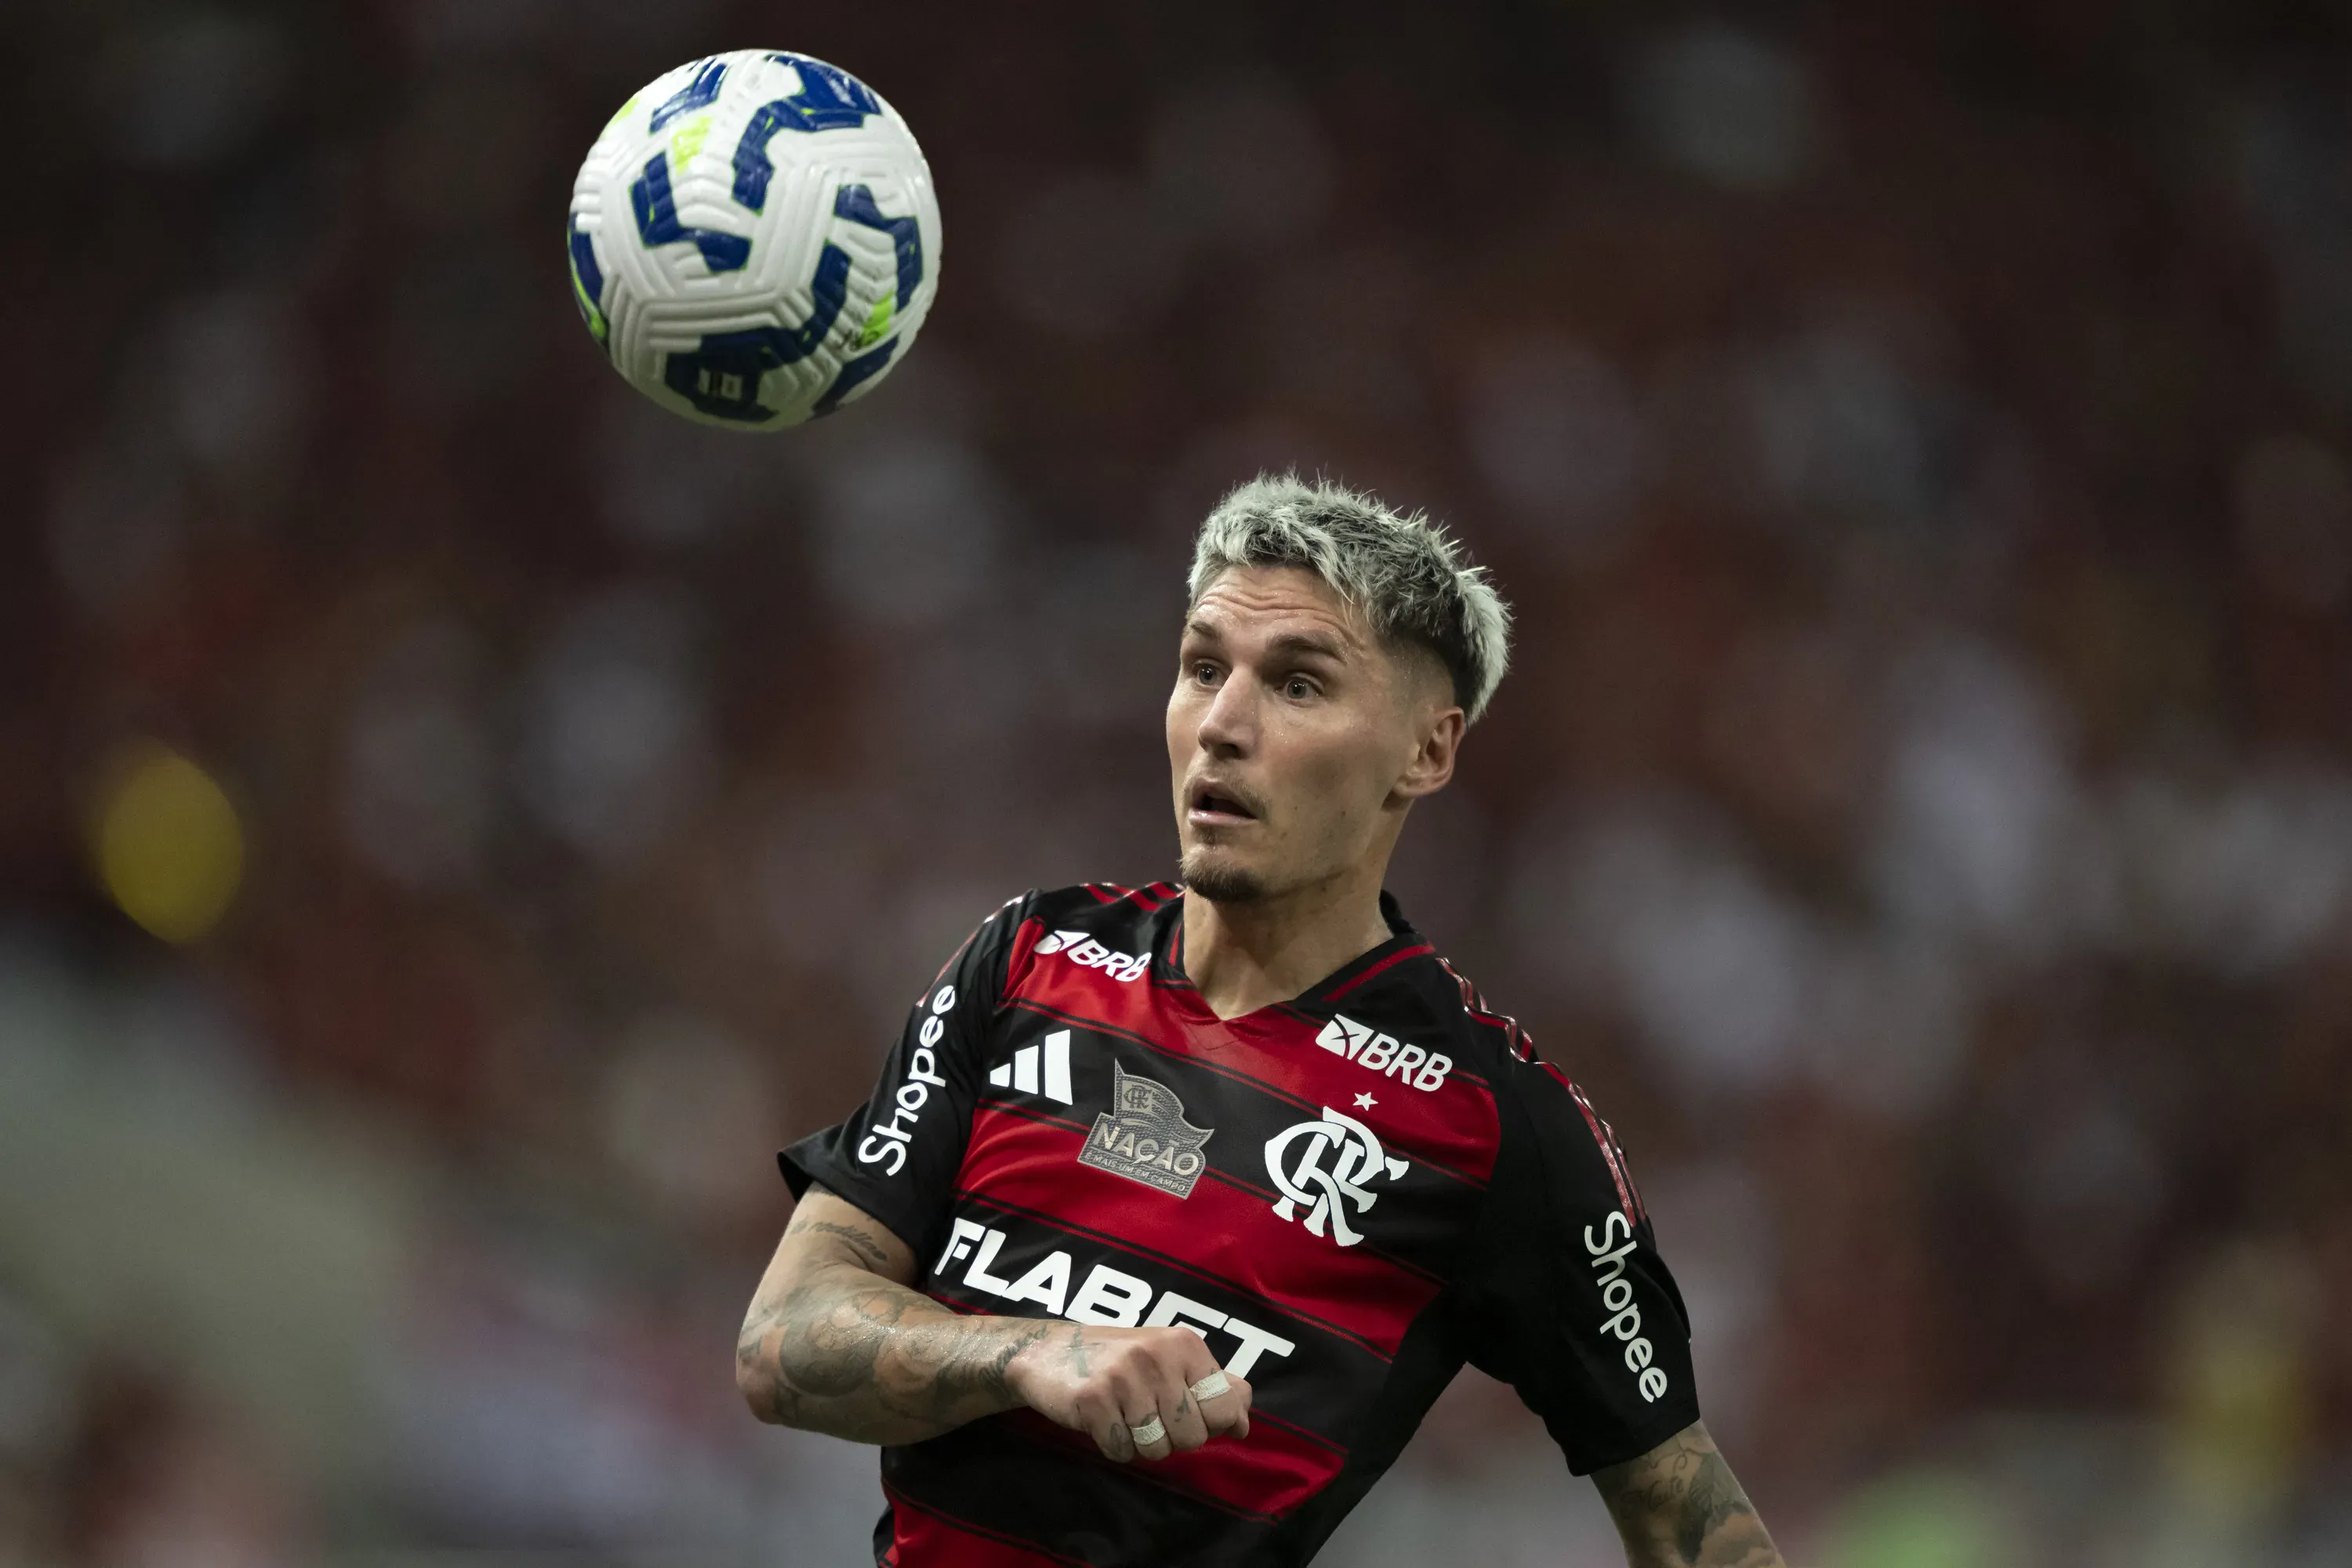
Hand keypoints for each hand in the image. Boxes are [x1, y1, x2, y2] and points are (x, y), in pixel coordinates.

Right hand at [1005, 1323, 1251, 1462]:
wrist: (1049, 1351)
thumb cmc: (1121, 1359)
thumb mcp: (1172, 1358)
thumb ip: (1214, 1385)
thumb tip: (1243, 1420)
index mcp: (1186, 1344)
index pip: (1224, 1409)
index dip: (1209, 1424)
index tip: (1188, 1413)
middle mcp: (1159, 1356)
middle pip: (1193, 1437)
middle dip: (1173, 1438)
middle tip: (1149, 1415)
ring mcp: (1124, 1377)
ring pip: (1158, 1449)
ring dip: (1142, 1444)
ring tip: (1126, 1416)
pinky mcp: (1093, 1400)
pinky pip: (1122, 1451)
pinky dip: (1114, 1445)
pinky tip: (1104, 1420)